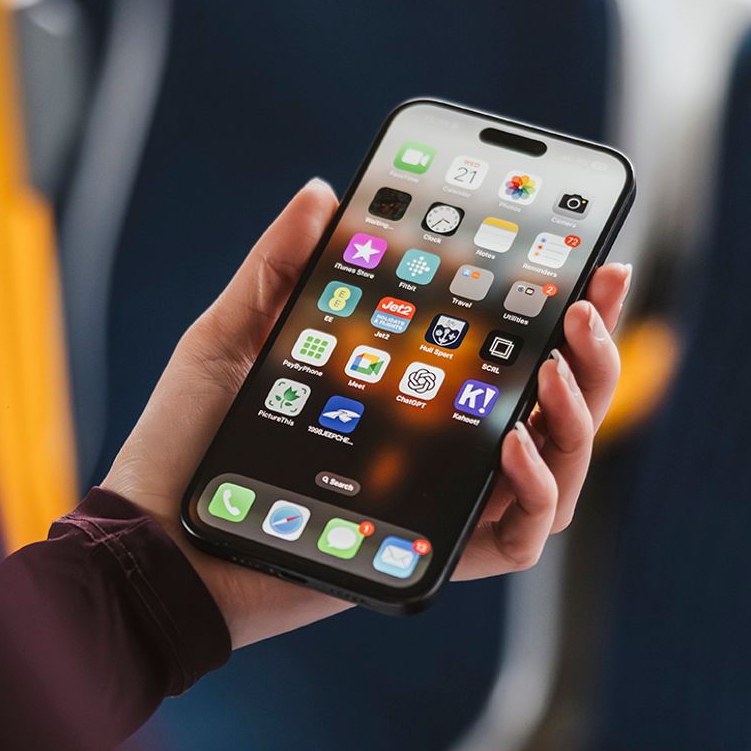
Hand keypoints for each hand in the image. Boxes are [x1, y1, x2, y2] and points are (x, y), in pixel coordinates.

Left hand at [100, 180, 632, 647]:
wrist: (152, 540)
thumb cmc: (188, 445)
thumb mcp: (230, 338)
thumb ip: (279, 266)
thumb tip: (324, 192)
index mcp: (409, 397)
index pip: (510, 353)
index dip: (570, 312)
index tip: (598, 260)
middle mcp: (438, 452)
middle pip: (559, 409)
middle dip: (597, 354)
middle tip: (588, 303)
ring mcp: (440, 506)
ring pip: (561, 473)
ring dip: (581, 416)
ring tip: (557, 368)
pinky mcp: (431, 558)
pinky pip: (520, 539)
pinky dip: (534, 490)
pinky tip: (511, 442)